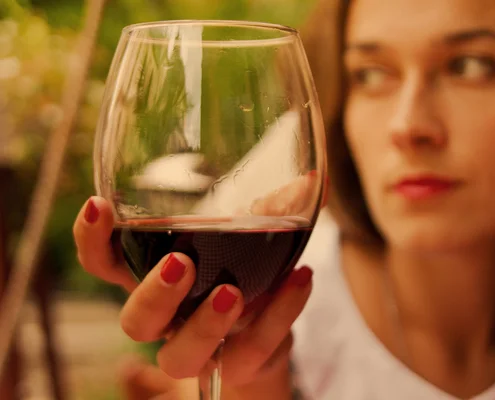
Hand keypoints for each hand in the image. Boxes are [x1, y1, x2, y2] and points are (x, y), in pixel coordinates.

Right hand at [73, 185, 317, 390]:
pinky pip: (254, 350)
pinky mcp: (239, 365)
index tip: (99, 204)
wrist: (268, 333)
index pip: (106, 264)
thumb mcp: (250, 237)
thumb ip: (272, 209)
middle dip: (154, 294)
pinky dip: (280, 314)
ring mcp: (201, 348)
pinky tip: (301, 278)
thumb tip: (311, 181)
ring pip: (180, 356)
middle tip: (180, 264)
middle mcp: (169, 318)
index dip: (92, 240)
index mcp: (155, 278)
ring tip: (233, 292)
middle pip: (135, 321)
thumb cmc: (243, 272)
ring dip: (206, 323)